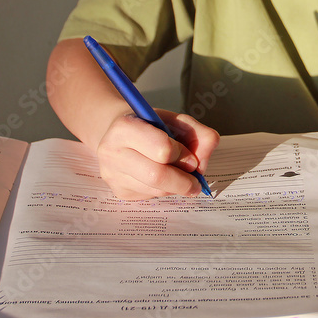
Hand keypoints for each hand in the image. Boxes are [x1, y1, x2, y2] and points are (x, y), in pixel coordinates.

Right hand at [94, 109, 219, 200]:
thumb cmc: (150, 125)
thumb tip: (206, 155)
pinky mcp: (119, 191)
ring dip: (176, 186)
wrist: (119, 133)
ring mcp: (112, 174)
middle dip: (183, 180)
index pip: (162, 149)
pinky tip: (163, 177)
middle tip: (195, 180)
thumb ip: (196, 132)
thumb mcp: (174, 120)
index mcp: (125, 127)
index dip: (182, 154)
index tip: (190, 156)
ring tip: (180, 174)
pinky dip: (165, 190)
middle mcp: (112, 152)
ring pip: (156, 190)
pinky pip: (151, 197)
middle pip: (157, 176)